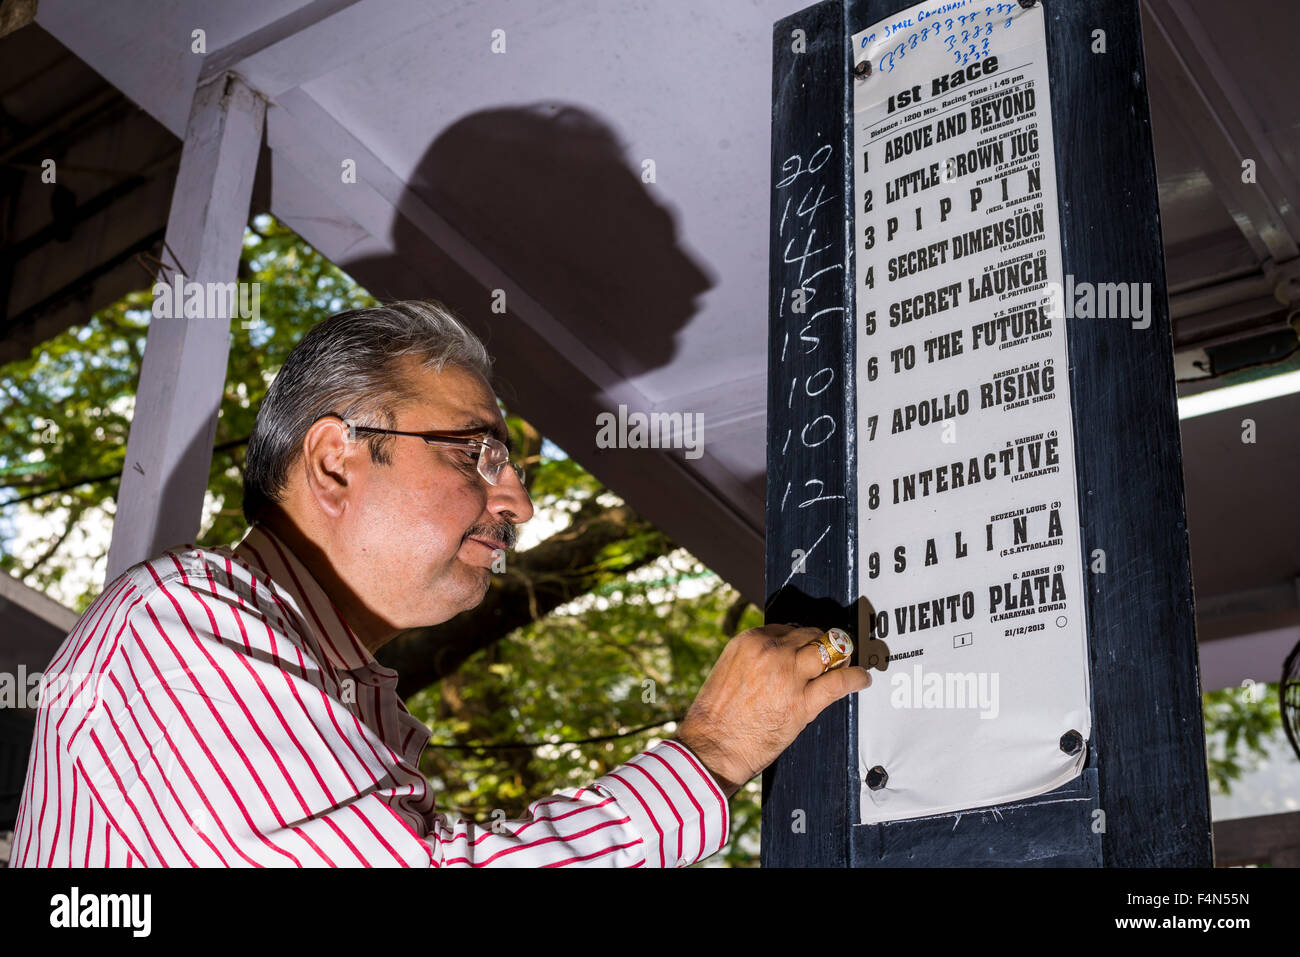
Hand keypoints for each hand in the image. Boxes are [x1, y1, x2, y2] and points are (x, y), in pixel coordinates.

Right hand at [674, 624, 871, 797]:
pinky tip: (862, 679)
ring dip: (841, 656)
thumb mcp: (730, 671)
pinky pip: (839, 682)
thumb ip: (755, 659)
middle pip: (811, 636)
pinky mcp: (802, 703)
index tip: (808, 646)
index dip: (802, 639)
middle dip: (822, 645)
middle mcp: (771, 652)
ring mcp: (788, 676)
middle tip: (830, 655)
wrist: (711, 747)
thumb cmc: (715, 716)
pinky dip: (855, 678)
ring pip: (828, 652)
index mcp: (750, 641)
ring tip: (847, 663)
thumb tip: (779, 658)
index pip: (788, 629)